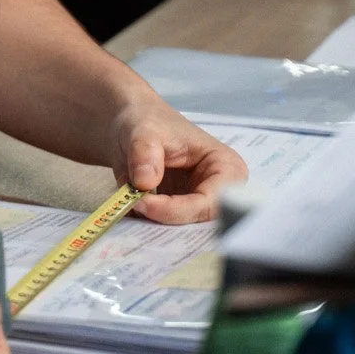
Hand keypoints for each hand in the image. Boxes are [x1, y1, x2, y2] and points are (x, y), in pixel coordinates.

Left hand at [111, 102, 249, 223]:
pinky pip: (167, 231)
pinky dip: (147, 227)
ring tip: (126, 211)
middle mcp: (220, 192)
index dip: (177, 209)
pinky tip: (127, 213)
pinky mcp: (180, 215)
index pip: (208, 202)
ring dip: (155, 228)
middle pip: (199, 223)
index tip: (141, 202)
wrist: (130, 126)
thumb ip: (145, 152)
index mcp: (227, 168)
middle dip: (166, 223)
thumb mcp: (143, 130)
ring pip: (182, 232)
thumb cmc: (147, 121)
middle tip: (132, 211)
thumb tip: (144, 182)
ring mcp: (199, 206)